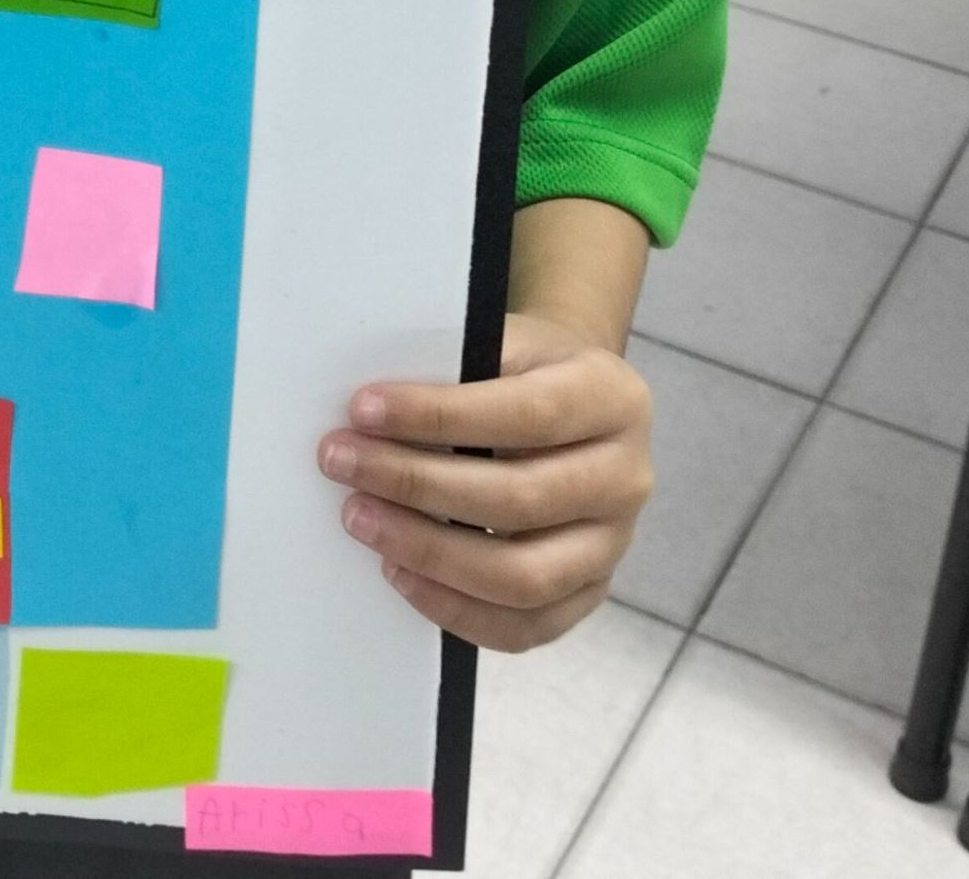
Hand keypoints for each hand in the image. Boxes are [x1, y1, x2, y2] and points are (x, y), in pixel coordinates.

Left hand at [317, 311, 653, 652]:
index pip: (526, 415)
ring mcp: (612, 546)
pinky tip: (398, 571)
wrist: (572, 402)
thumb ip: (457, 367)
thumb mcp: (506, 340)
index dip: (440, 415)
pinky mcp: (588, 594)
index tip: (363, 410)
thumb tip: (371, 411)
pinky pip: (522, 628)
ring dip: (428, 552)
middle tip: (342, 464)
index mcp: (612, 399)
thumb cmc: (522, 368)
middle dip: (416, 483)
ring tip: (359, 517)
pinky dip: (454, 609)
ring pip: (522, 577)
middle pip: (519, 500)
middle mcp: (626, 478)